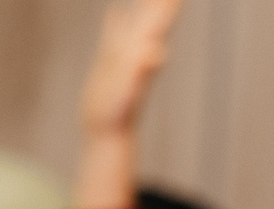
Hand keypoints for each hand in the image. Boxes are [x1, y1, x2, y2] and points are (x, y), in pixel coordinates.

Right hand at [70, 0, 185, 208]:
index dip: (168, 3)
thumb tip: (156, 51)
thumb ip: (142, 71)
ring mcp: (124, 54)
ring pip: (137, 21)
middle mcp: (138, 48)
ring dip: (143, 4)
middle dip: (160, 1)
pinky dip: (116, 22)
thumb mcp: (128, 92)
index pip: (161, 17)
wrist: (106, 130)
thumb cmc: (116, 114)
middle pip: (154, 14)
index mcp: (144, 50)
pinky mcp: (108, 62)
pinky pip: (114, 35)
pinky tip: (114, 11)